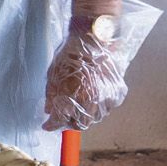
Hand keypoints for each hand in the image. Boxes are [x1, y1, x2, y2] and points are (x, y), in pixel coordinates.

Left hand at [44, 0, 131, 129]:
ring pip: (96, 118)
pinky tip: (94, 95)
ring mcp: (107, 97)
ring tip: (80, 102)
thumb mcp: (53, 75)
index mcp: (73, 97)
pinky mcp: (118, 92)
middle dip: (71, 122)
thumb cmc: (71, 55)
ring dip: (87, 114)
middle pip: (81, 124)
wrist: (93, 40)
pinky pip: (108, 107)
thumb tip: (49, 112)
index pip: (61, 121)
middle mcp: (92, 100)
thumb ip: (51, 96)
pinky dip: (101, 105)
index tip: (48, 125)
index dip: (53, 125)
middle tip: (65, 116)